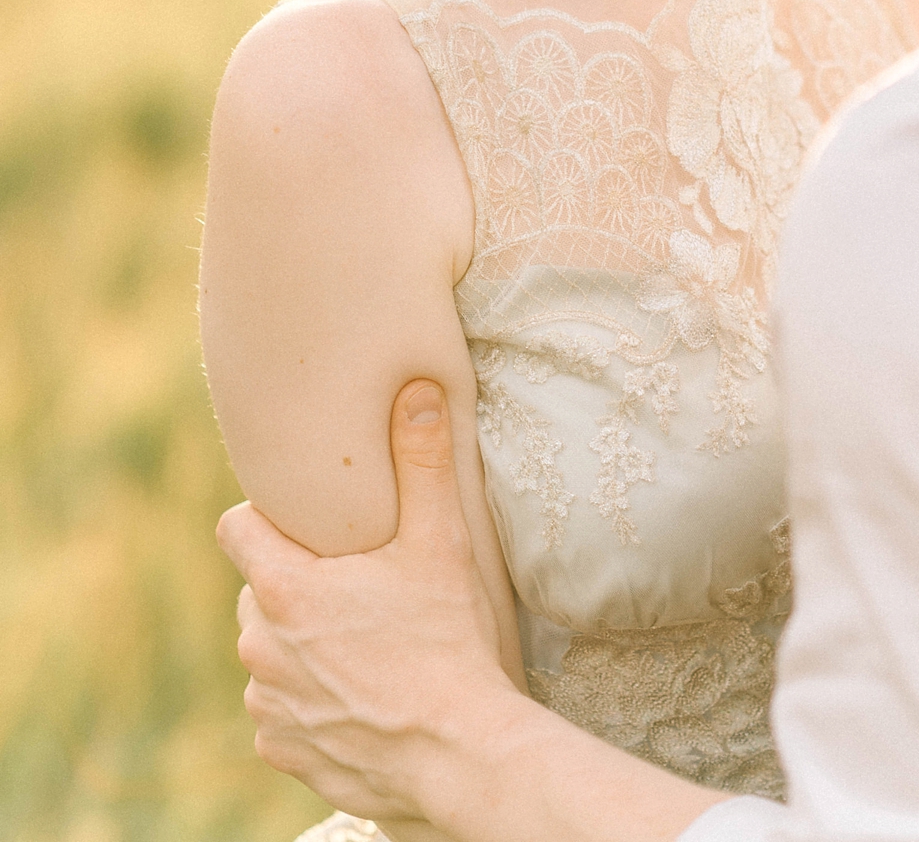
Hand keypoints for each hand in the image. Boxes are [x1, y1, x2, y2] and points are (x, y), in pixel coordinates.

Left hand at [217, 379, 514, 826]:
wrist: (459, 753)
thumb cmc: (447, 642)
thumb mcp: (441, 542)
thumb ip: (422, 461)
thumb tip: (416, 389)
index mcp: (285, 588)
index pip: (235, 529)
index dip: (264, 519)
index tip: (303, 522)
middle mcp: (260, 645)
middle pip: (257, 591)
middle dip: (294, 584)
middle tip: (353, 586)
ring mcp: (267, 702)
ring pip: (268, 652)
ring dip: (300, 645)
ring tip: (361, 645)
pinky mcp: (282, 750)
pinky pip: (280, 709)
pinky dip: (308, 699)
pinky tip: (358, 694)